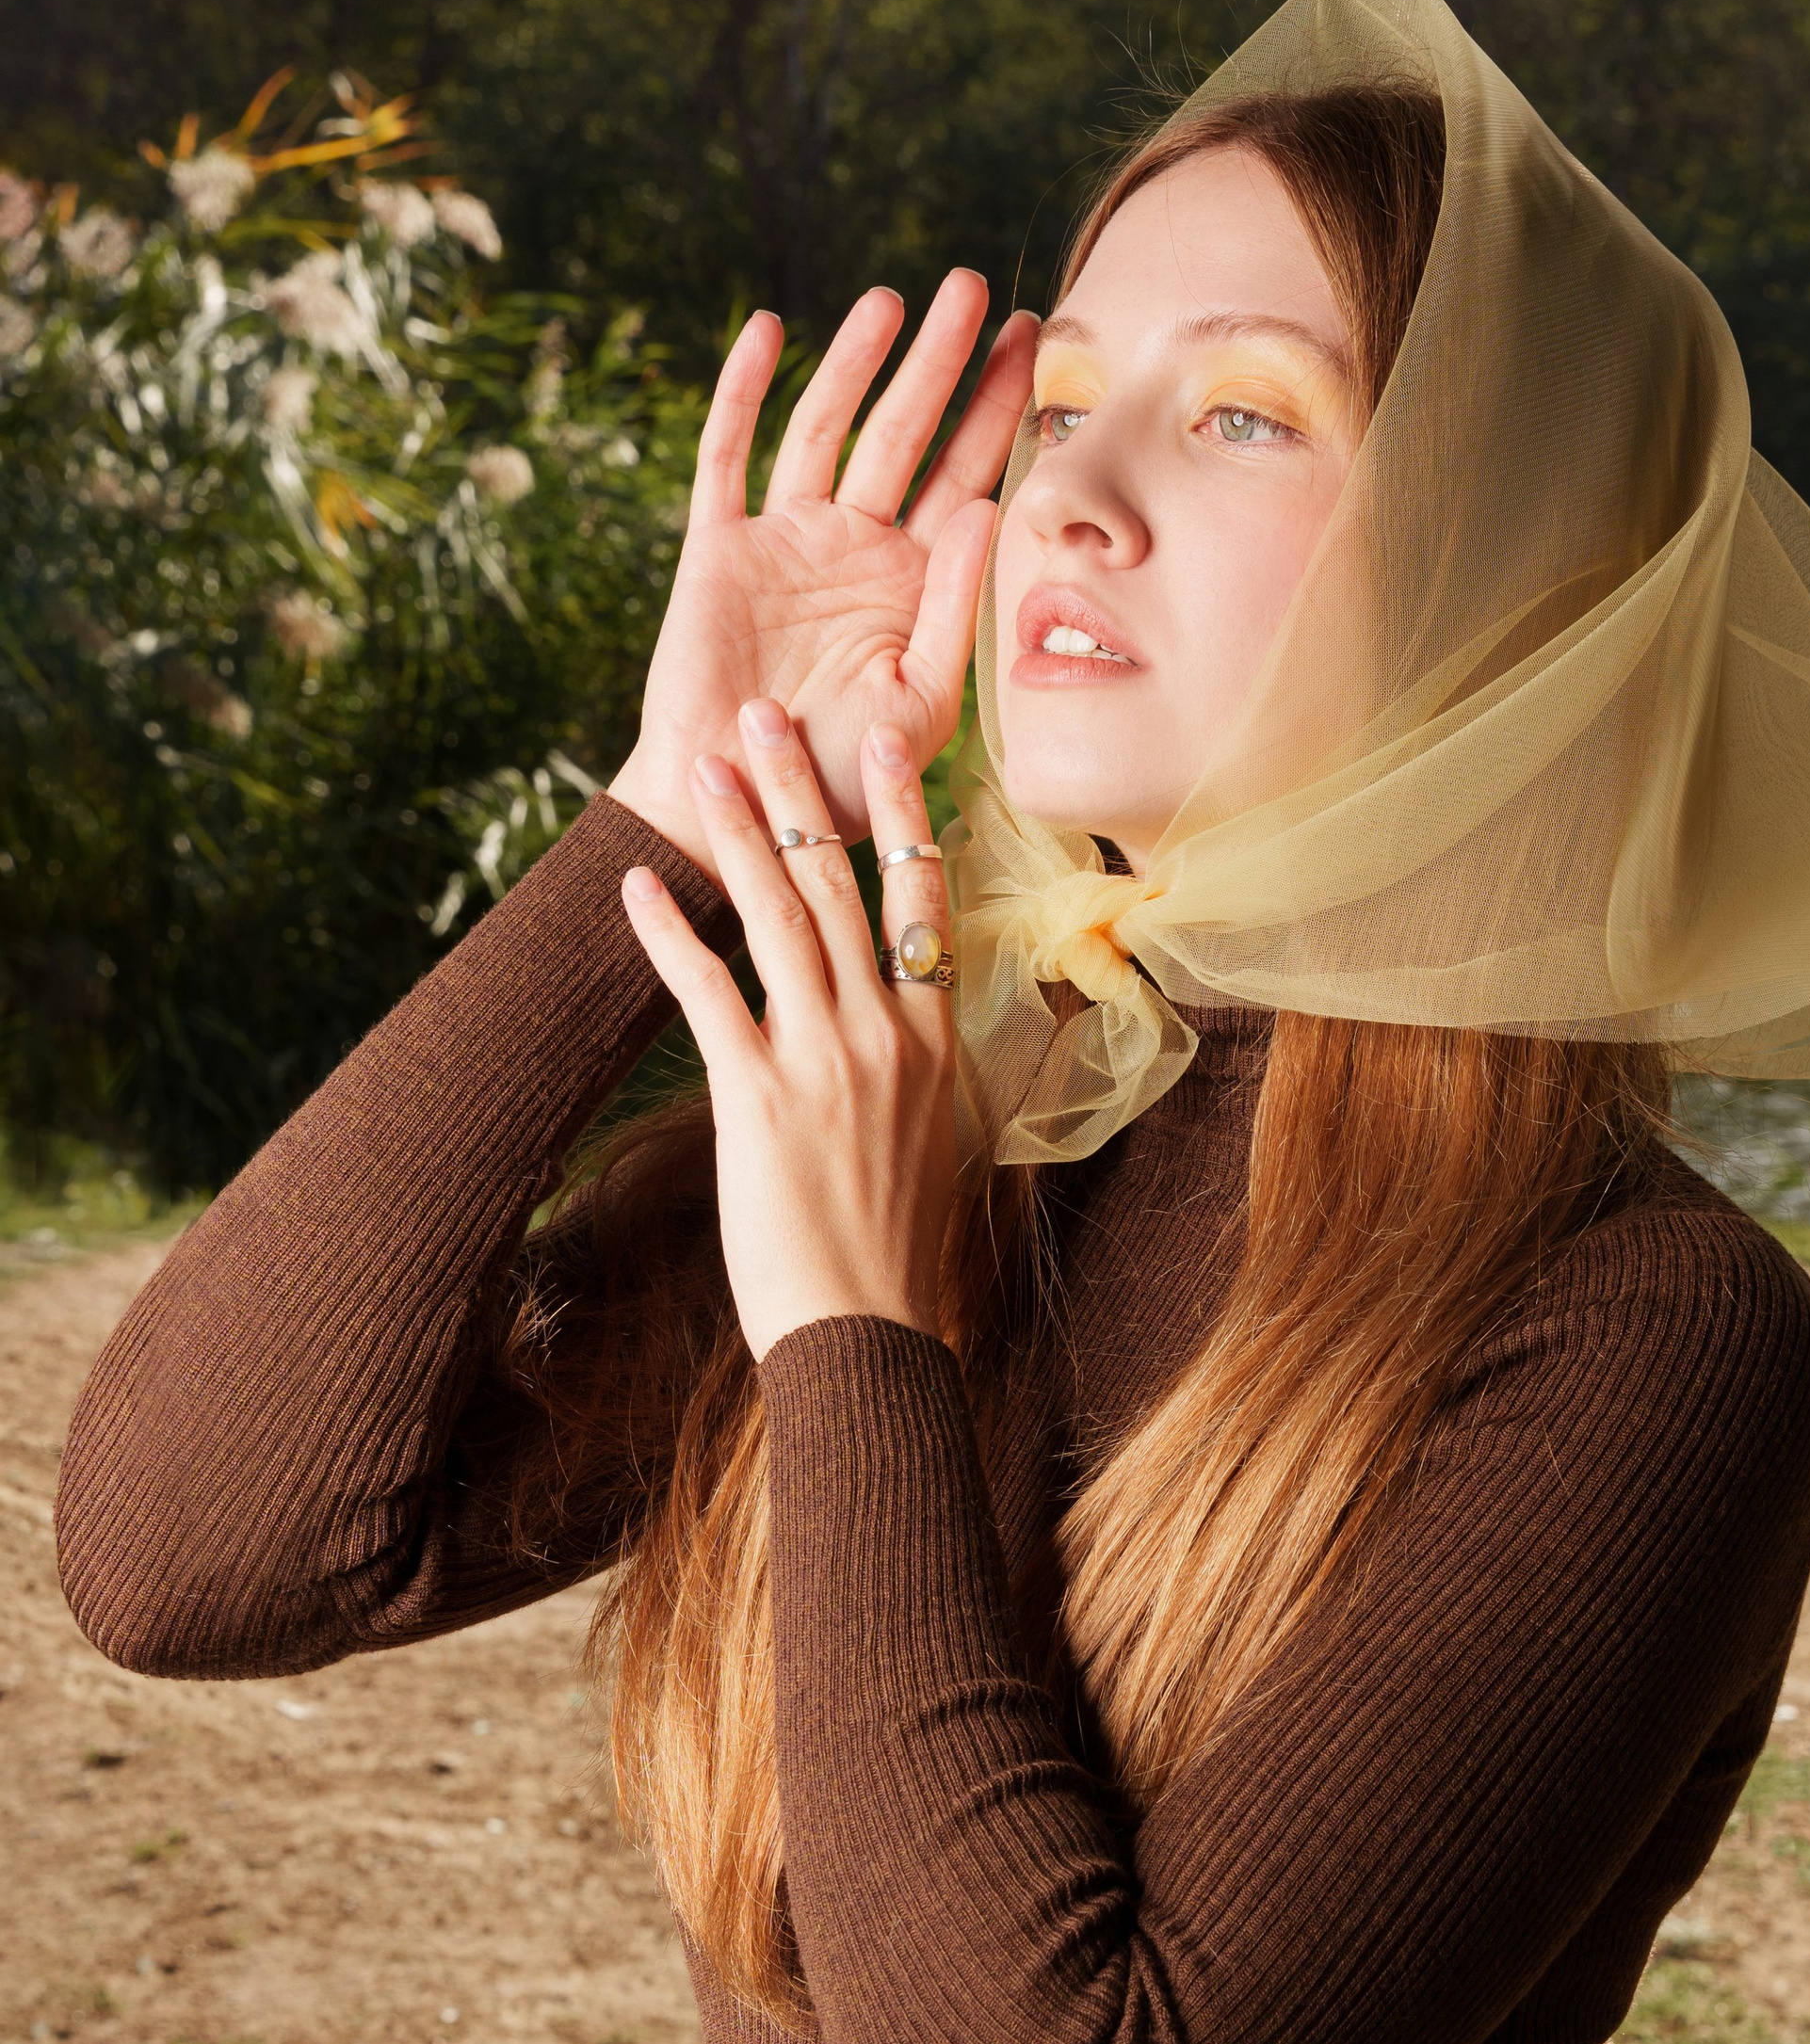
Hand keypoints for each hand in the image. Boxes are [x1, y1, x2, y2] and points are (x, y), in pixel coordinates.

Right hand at [610, 274, 1035, 877]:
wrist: (749, 816)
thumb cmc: (847, 780)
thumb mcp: (925, 704)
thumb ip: (955, 610)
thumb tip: (985, 512)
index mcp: (913, 580)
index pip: (968, 474)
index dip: (999, 408)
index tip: (1037, 340)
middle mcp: (854, 547)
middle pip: (906, 432)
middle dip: (941, 362)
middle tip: (975, 288)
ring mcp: (785, 541)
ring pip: (826, 426)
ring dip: (857, 362)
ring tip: (893, 298)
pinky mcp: (719, 550)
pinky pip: (729, 457)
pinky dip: (745, 393)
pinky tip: (769, 329)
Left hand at [619, 665, 967, 1357]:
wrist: (870, 1331)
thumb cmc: (897, 1254)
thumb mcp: (934, 1144)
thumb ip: (913, 1072)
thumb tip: (896, 1030)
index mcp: (939, 1043)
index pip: (924, 903)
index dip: (903, 816)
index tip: (887, 743)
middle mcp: (889, 1035)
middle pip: (842, 884)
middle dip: (801, 790)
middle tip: (768, 713)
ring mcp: (826, 1061)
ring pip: (780, 916)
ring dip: (738, 829)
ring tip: (703, 761)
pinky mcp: (758, 1097)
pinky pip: (709, 991)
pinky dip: (669, 931)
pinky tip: (635, 883)